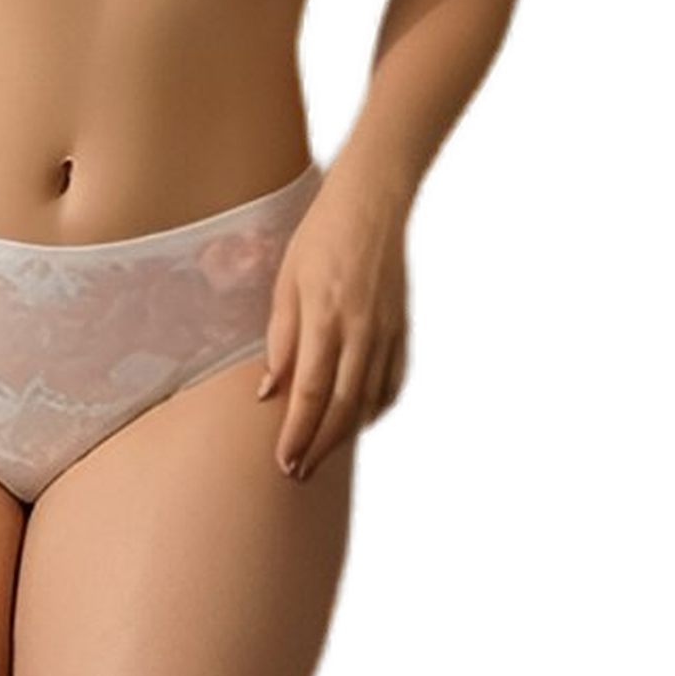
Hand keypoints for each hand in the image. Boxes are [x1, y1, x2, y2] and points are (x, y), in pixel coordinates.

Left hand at [258, 182, 413, 481]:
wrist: (373, 202)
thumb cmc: (319, 235)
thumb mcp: (286, 279)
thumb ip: (280, 336)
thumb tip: (271, 390)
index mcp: (326, 317)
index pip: (311, 393)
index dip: (297, 434)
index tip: (283, 462)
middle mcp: (362, 331)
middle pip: (343, 409)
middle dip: (319, 447)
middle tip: (298, 473)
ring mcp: (388, 332)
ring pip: (370, 402)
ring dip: (345, 435)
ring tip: (321, 455)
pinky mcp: (404, 328)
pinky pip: (393, 383)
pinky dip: (376, 410)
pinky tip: (359, 421)